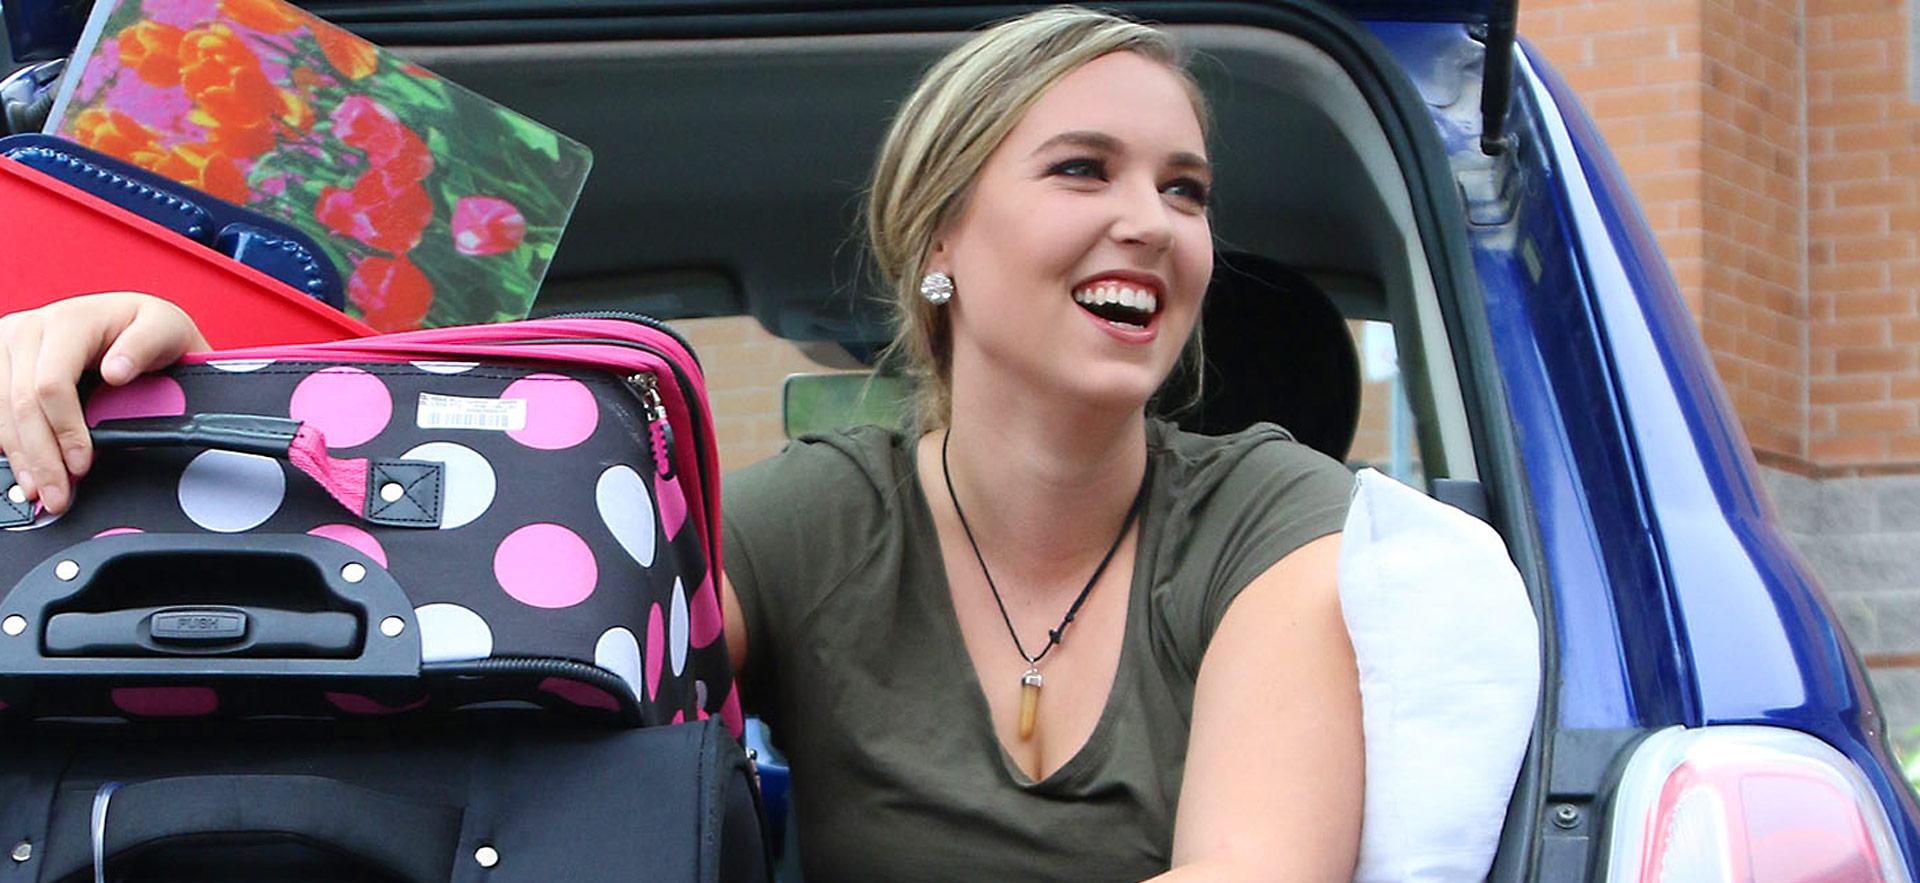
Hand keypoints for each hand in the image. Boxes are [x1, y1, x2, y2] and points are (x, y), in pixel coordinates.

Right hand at [0, 293, 208, 513]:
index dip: (65, 430)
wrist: (125, 319)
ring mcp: (5, 345)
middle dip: (40, 456)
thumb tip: (115, 371)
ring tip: (39, 489)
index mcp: (67, 321)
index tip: (82, 464)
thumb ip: (143, 347)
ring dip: (19, 456)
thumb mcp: (163, 329)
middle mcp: (28, 329)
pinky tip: (22, 466)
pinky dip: (7, 443)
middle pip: (20, 403)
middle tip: (58, 495)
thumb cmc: (144, 326)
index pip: (51, 384)